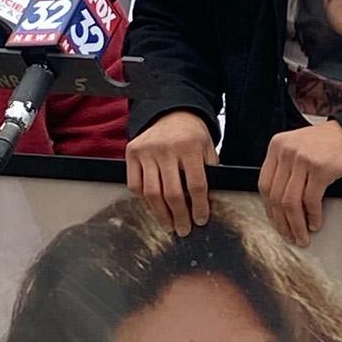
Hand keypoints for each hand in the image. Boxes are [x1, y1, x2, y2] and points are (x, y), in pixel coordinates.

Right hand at [126, 111, 218, 236]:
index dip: (199, 207)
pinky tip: (154, 207)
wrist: (171, 112)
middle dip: (179, 216)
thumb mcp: (207, 148)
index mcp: (189, 146)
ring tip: (169, 225)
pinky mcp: (132, 152)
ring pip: (151, 193)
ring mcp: (146, 151)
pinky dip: (143, 200)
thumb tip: (208, 204)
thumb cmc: (192, 134)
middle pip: (172, 193)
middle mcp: (166, 148)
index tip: (201, 220)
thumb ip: (209, 172)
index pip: (196, 185)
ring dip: (161, 214)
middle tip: (184, 230)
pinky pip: (134, 184)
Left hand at [257, 120, 341, 247]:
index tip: (275, 222)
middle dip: (282, 223)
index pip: (264, 184)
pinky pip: (311, 200)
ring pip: (291, 202)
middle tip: (289, 236)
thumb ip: (284, 168)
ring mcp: (303, 159)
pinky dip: (313, 216)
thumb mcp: (296, 148)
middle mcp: (287, 151)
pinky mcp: (321, 168)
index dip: (269, 208)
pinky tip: (315, 223)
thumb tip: (276, 206)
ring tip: (302, 236)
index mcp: (277, 146)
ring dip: (296, 225)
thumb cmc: (325, 144)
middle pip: (276, 196)